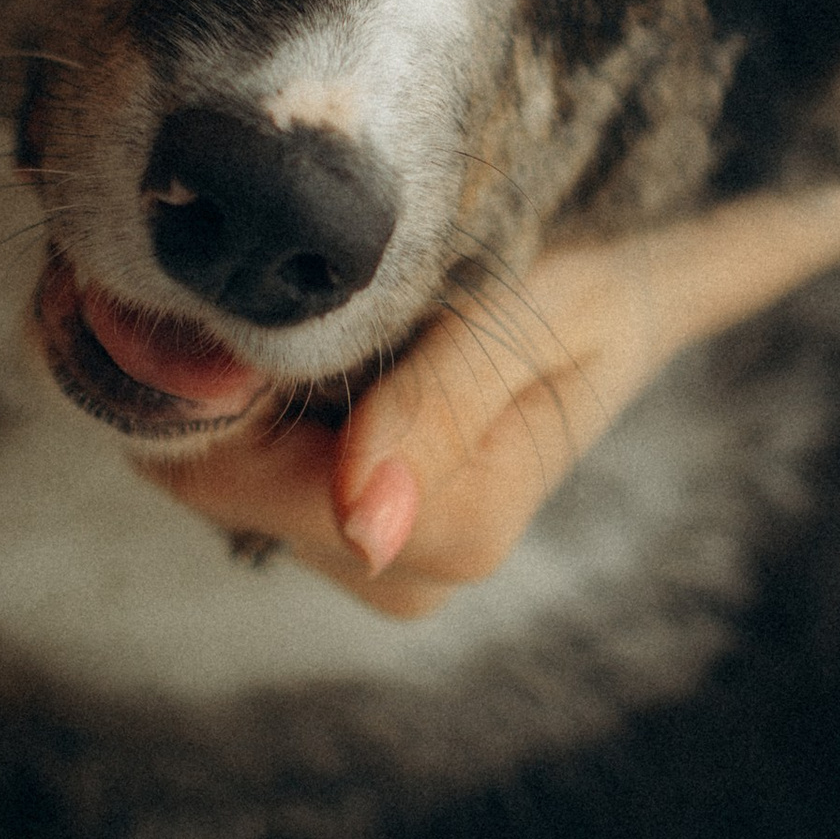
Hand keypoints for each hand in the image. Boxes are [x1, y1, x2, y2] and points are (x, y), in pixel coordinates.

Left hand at [144, 225, 709, 615]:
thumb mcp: (536, 313)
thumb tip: (366, 531)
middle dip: (227, 380)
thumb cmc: (585, 289)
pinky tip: (309, 343)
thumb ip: (442, 407)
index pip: (242, 479)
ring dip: (242, 387)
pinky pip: (246, 471)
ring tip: (308, 298)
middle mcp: (399, 571)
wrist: (623, 298)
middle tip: (270, 267)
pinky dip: (257, 402)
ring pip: (227, 475)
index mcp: (453, 529)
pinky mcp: (343, 536)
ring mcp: (367, 561)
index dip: (216, 380)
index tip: (235, 275)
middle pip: (225, 482)